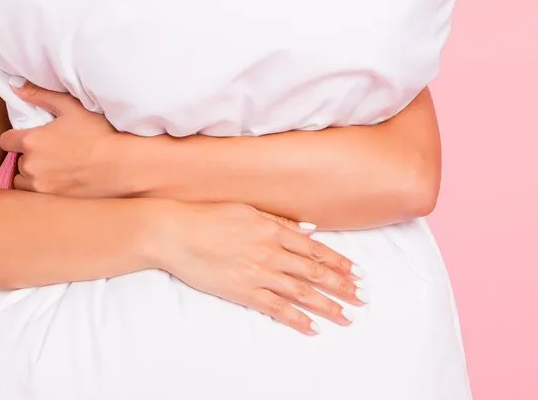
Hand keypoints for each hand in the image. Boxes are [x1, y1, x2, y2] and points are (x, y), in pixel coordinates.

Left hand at [1, 81, 128, 197]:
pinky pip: (38, 197)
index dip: (16, 138)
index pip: (5, 141)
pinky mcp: (53, 202)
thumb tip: (15, 86)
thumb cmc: (100, 132)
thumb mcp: (71, 107)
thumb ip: (40, 95)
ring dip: (34, 176)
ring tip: (56, 168)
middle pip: (16, 162)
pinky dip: (45, 190)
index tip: (31, 137)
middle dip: (29, 157)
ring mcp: (41, 187)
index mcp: (31, 141)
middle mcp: (31, 166)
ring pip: (25, 182)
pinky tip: (63, 181)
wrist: (123, 164)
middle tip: (51, 152)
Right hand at [152, 200, 364, 334]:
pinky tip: (312, 327)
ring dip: (327, 306)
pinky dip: (297, 319)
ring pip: (301, 293)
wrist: (176, 233)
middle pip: (314, 272)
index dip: (338, 262)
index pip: (314, 248)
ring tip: (346, 316)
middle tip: (362, 297)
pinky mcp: (244, 292)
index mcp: (273, 229)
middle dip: (341, 286)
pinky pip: (276, 309)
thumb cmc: (208, 217)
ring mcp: (258, 273)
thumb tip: (309, 229)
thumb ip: (279, 221)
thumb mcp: (247, 210)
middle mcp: (271, 252)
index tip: (356, 272)